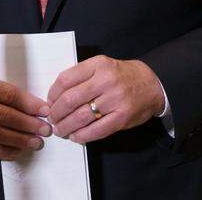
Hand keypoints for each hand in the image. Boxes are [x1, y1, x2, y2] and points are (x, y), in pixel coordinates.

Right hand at [0, 73, 51, 159]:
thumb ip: (11, 95)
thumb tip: (39, 110)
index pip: (7, 94)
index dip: (28, 103)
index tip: (45, 111)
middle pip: (1, 115)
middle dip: (27, 124)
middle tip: (45, 130)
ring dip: (19, 140)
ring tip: (36, 142)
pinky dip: (4, 151)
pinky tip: (18, 151)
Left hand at [46, 55, 164, 142]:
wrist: (152, 84)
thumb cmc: (122, 76)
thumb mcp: (102, 66)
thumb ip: (81, 77)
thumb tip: (55, 98)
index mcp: (98, 65)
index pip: (65, 80)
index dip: (52, 94)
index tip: (50, 103)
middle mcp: (106, 80)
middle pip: (70, 100)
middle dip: (56, 113)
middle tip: (53, 119)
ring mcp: (115, 99)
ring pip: (80, 117)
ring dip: (65, 127)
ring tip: (61, 130)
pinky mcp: (122, 117)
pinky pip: (96, 130)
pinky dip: (82, 136)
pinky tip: (76, 136)